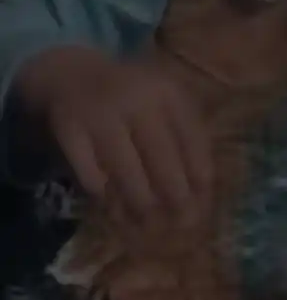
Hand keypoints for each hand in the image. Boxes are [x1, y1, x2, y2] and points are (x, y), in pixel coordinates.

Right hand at [17, 46, 210, 225]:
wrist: (71, 75)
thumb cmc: (133, 100)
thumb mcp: (165, 105)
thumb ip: (186, 138)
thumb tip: (202, 194)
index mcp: (168, 91)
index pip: (193, 140)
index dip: (200, 176)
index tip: (204, 204)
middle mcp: (136, 98)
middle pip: (162, 157)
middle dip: (175, 195)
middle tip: (182, 222)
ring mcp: (99, 112)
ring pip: (126, 168)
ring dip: (140, 201)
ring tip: (150, 224)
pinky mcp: (68, 128)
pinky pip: (91, 172)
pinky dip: (105, 195)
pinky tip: (115, 209)